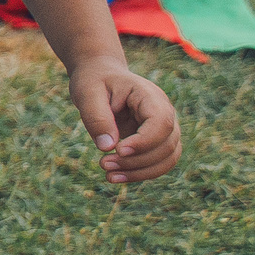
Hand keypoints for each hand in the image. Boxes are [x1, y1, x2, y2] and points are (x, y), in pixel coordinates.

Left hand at [70, 57, 180, 183]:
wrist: (100, 77)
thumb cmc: (94, 81)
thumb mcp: (87, 93)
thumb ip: (97, 117)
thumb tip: (107, 147)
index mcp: (150, 96)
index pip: (161, 123)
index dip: (144, 142)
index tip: (117, 151)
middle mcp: (164, 112)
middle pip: (166, 145)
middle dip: (136, 161)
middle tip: (103, 164)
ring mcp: (164, 128)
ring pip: (167, 159)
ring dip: (140, 172)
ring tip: (108, 175)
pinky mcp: (156, 141)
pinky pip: (158, 163)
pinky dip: (139, 173)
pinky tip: (115, 177)